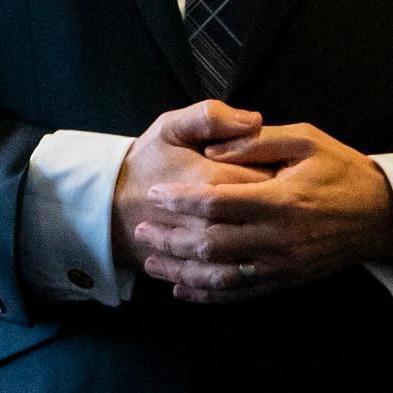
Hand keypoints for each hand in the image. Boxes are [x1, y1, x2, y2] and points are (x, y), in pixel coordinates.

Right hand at [113, 100, 271, 272]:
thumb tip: (253, 119)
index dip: (282, 170)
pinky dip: (247, 264)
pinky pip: (232, 275)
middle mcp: (213, 218)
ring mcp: (206, 249)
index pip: (269, 176)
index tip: (282, 165)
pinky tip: (252, 250)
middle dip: (277, 204)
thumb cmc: (148, 163)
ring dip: (266, 235)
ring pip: (253, 247)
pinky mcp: (199, 269)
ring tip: (262, 219)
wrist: (110, 206)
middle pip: (267, 213)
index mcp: (213, 178)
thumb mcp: (171, 128)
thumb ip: (209, 118)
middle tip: (275, 194)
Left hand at [133, 121, 392, 303]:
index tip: (156, 194)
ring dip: (181, 271)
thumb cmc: (344, 170)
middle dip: (170, 238)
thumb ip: (258, 141)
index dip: (180, 200)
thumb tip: (214, 150)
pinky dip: (209, 294)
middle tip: (142, 229)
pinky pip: (241, 292)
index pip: (217, 203)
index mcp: (281, 199)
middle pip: (211, 243)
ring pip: (220, 274)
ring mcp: (283, 263)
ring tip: (153, 262)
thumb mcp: (307, 140)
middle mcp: (279, 237)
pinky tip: (184, 290)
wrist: (383, 214)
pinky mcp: (287, 279)